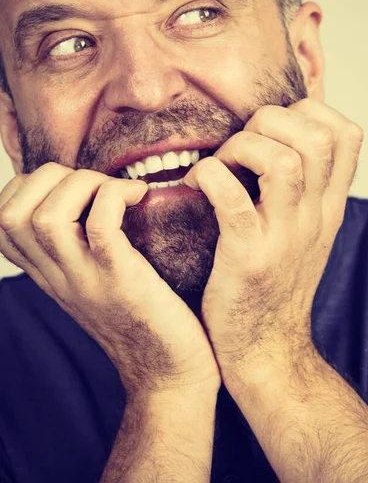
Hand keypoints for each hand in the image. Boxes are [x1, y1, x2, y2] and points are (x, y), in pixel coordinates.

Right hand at [0, 165, 220, 395]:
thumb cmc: (145, 316)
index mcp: (50, 274)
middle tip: (94, 182)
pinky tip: (140, 196)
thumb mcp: (96, 280)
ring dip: (82, 183)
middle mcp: (58, 276)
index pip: (1, 222)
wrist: (169, 372)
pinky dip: (115, 197)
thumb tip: (90, 196)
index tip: (70, 183)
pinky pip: (100, 226)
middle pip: (11, 213)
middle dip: (49, 177)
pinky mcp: (121, 280)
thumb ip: (80, 247)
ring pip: (47, 217)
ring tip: (116, 189)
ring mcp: (85, 279)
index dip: (25, 187)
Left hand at [183, 98, 363, 383]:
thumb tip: (275, 138)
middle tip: (241, 143)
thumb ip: (304, 189)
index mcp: (329, 207)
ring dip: (242, 147)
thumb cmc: (275, 284)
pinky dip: (211, 177)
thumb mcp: (306, 233)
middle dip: (270, 121)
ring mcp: (285, 238)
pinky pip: (234, 201)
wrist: (266, 350)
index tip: (273, 125)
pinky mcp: (249, 259)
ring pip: (283, 162)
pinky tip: (197, 182)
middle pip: (316, 138)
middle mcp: (315, 217)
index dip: (309, 111)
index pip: (347, 135)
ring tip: (221, 163)